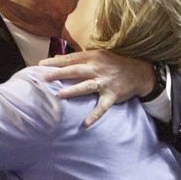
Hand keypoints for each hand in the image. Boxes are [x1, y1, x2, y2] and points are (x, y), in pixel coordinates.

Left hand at [39, 50, 153, 125]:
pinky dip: (94, 115)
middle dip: (60, 73)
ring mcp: (105, 82)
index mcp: (94, 57)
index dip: (56, 61)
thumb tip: (56, 59)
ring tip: (60, 94)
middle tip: (44, 77)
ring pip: (87, 86)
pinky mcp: (112, 95)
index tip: (41, 64)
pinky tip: (85, 123)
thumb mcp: (98, 56)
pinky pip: (102, 107)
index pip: (72, 58)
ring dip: (73, 90)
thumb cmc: (114, 64)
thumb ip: (79, 58)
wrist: (139, 72)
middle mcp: (98, 69)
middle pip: (76, 70)